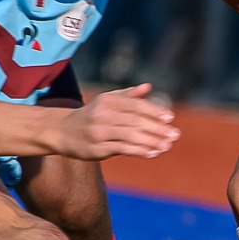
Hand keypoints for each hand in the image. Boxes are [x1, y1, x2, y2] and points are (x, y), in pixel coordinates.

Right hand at [55, 84, 178, 159]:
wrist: (63, 131)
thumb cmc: (91, 114)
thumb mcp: (107, 101)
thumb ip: (128, 95)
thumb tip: (148, 86)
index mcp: (108, 101)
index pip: (135, 105)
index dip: (154, 111)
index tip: (170, 117)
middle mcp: (103, 115)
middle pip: (135, 121)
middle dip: (157, 128)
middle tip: (175, 135)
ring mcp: (99, 132)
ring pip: (130, 136)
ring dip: (151, 141)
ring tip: (167, 146)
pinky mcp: (97, 149)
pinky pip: (121, 149)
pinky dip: (139, 151)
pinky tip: (152, 153)